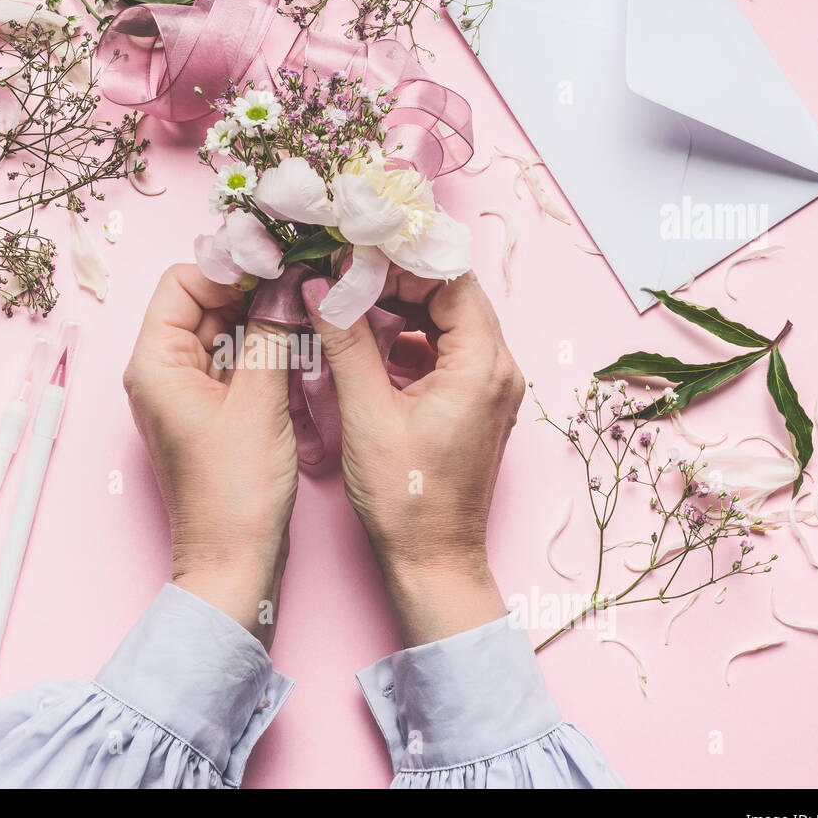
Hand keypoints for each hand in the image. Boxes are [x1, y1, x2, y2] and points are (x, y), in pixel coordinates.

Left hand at [124, 264, 297, 647]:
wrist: (235, 561)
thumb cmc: (235, 493)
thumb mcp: (259, 402)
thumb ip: (272, 333)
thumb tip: (290, 281)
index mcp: (156, 363)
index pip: (184, 281)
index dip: (230, 265)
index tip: (279, 261)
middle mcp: (164, 371)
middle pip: (207, 301)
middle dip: (254, 287)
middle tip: (305, 277)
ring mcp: (189, 392)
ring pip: (226, 329)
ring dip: (265, 316)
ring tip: (309, 306)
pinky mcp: (214, 411)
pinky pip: (237, 361)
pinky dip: (266, 347)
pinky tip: (301, 341)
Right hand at [301, 270, 523, 645]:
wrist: (434, 560)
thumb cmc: (407, 498)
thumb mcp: (367, 413)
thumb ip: (346, 341)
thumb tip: (319, 288)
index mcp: (482, 366)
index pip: (451, 279)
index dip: (403, 260)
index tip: (356, 256)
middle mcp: (498, 370)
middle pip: (452, 296)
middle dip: (398, 280)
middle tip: (347, 274)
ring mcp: (490, 389)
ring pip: (448, 323)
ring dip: (403, 309)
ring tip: (352, 305)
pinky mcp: (475, 406)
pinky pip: (445, 353)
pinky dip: (410, 341)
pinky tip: (370, 345)